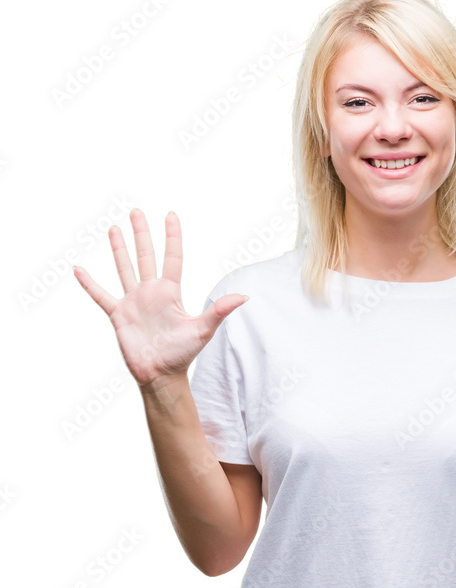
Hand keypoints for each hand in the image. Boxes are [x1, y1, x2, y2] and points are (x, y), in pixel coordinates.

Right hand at [72, 208, 248, 388]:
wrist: (161, 375)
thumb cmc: (183, 354)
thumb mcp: (202, 330)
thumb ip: (219, 311)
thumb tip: (243, 297)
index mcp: (170, 292)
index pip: (172, 258)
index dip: (172, 237)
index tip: (171, 215)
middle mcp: (151, 293)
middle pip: (146, 256)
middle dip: (141, 234)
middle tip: (136, 212)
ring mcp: (134, 302)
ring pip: (125, 269)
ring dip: (119, 250)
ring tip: (114, 229)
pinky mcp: (118, 315)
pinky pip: (101, 296)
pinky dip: (89, 284)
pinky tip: (79, 269)